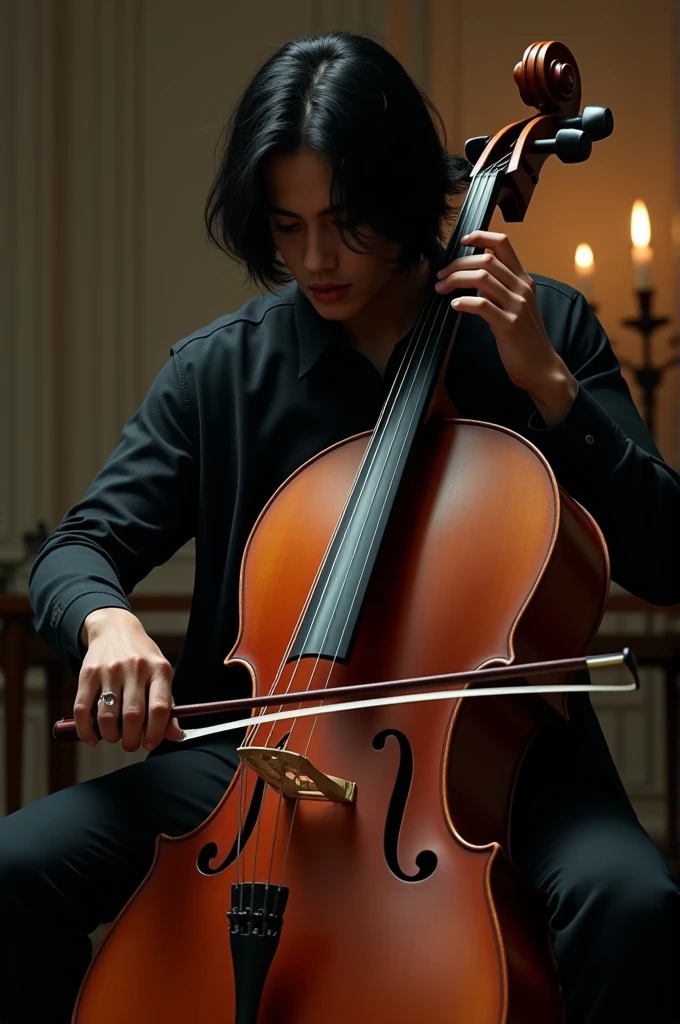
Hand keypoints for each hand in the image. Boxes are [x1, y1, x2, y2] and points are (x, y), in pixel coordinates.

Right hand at [74, 608, 181, 750]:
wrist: (114, 629)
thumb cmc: (142, 658)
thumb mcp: (160, 675)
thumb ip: (167, 706)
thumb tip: (175, 736)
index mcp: (159, 669)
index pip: (160, 708)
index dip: (156, 733)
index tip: (150, 743)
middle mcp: (135, 668)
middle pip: (133, 716)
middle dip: (131, 740)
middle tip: (131, 744)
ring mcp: (110, 670)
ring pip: (107, 716)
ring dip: (110, 736)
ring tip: (114, 736)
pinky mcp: (88, 673)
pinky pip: (82, 709)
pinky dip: (86, 730)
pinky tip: (93, 737)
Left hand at [434, 230, 569, 396]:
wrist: (542, 368)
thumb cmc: (525, 339)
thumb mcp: (517, 307)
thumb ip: (501, 289)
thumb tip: (474, 276)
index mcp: (524, 280)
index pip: (503, 244)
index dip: (481, 236)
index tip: (462, 240)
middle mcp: (522, 288)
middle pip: (486, 259)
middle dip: (457, 264)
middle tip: (441, 276)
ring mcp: (517, 306)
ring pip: (482, 278)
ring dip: (455, 280)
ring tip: (441, 289)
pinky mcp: (509, 325)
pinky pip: (482, 305)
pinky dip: (464, 302)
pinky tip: (454, 305)